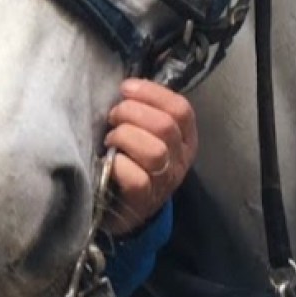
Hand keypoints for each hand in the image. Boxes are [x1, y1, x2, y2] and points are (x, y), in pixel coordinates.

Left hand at [103, 79, 197, 236]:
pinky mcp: (144, 200)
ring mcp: (165, 181)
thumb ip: (145, 112)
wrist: (126, 210)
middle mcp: (181, 159)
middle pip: (166, 126)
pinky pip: (137, 178)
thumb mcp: (147, 134)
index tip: (125, 88)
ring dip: (124, 137)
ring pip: (154, 151)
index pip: (181, 109)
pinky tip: (109, 161)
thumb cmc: (134, 161)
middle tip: (113, 117)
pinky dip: (119, 164)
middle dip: (131, 113)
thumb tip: (127, 87)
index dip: (151, 93)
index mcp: (186, 138)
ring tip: (110, 139)